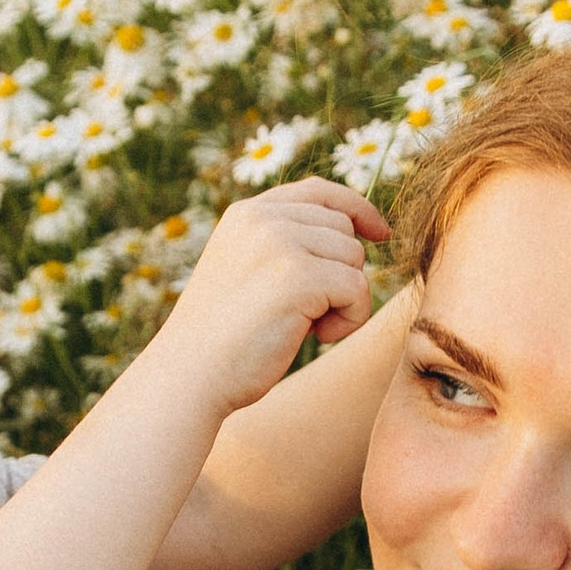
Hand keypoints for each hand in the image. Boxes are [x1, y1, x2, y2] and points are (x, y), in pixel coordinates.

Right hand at [137, 179, 389, 420]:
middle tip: (305, 315)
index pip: (319, 192)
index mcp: (246, 214)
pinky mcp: (299, 277)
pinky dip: (348, 320)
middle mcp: (262, 218)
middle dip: (340, 274)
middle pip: (344, 231)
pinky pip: (358, 289)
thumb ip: (284, 247)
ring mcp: (280, 244)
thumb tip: (354, 240)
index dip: (357, 209)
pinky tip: (313, 338)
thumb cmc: (221, 341)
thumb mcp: (245, 273)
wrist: (189, 377)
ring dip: (343, 301)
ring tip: (303, 327)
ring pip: (354, 260)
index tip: (380, 234)